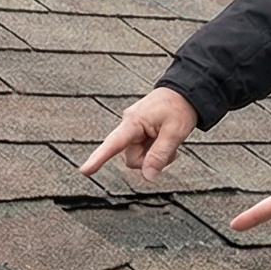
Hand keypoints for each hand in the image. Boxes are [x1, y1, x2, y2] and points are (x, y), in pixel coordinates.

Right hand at [79, 87, 198, 184]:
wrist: (186, 92)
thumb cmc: (180, 107)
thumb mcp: (174, 134)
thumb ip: (159, 156)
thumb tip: (148, 177)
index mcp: (134, 122)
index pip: (113, 144)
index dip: (98, 158)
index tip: (84, 170)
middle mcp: (130, 125)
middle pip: (132, 158)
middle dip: (149, 160)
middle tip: (171, 150)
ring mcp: (135, 129)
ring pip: (139, 156)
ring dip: (154, 155)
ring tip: (168, 140)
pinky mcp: (140, 132)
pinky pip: (144, 150)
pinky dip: (155, 150)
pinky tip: (165, 140)